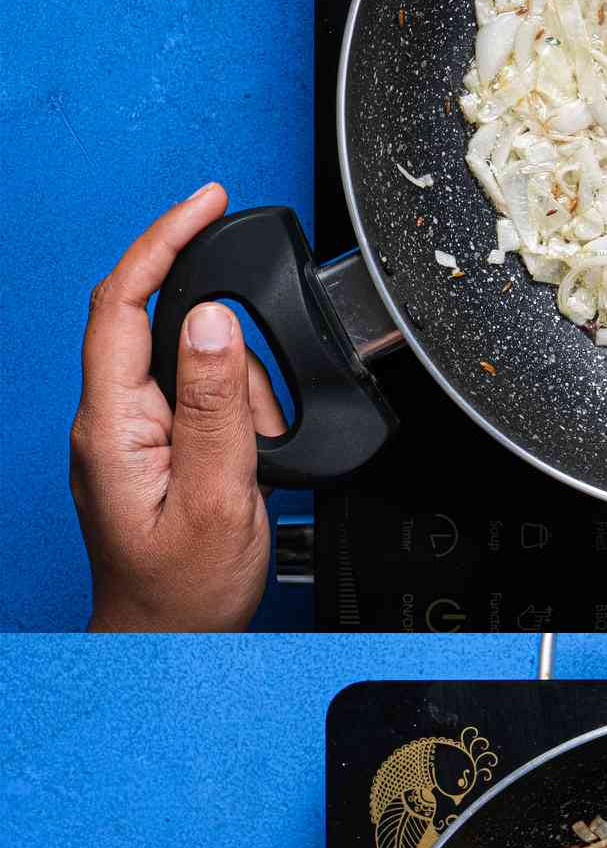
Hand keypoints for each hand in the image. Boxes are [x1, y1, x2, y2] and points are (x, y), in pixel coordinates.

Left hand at [71, 184, 287, 631]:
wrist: (171, 644)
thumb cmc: (185, 592)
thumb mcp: (219, 498)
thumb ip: (216, 405)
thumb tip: (212, 321)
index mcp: (111, 425)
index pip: (120, 301)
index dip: (162, 240)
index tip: (206, 203)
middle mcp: (110, 421)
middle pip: (174, 337)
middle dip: (235, 374)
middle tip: (255, 438)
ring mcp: (129, 436)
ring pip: (201, 375)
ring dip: (244, 414)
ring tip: (248, 476)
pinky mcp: (153, 449)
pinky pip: (206, 409)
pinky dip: (240, 431)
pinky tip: (242, 474)